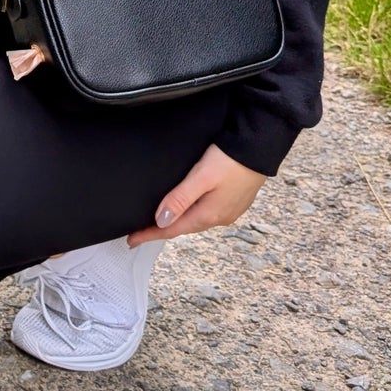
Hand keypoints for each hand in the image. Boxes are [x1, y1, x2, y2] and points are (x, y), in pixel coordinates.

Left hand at [127, 143, 266, 246]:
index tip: (131, 240)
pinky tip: (186, 209)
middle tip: (141, 232)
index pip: (171, 229)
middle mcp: (219, 217)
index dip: (149, 234)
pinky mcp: (233, 201)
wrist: (259, 150)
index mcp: (208, 214)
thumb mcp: (201, 177)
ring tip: (160, 222)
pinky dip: (191, 214)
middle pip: (183, 227)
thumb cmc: (230, 161)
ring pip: (195, 220)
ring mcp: (228, 211)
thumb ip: (180, 198)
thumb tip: (160, 220)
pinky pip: (206, 213)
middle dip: (162, 230)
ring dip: (177, 222)